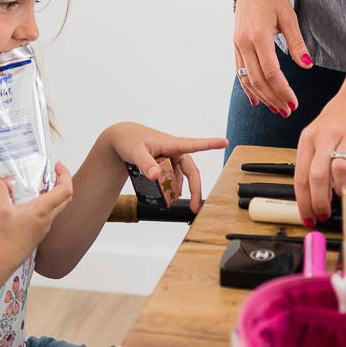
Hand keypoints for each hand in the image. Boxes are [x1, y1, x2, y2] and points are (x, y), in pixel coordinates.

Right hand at [0, 162, 73, 253]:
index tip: (57, 166)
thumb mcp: (0, 209)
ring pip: (56, 208)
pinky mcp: (37, 235)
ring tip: (37, 187)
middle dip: (62, 182)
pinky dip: (43, 206)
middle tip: (52, 174)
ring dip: (52, 195)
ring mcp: (43, 228)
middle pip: (65, 198)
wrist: (1, 262)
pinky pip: (46, 217)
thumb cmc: (4, 239)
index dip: (65, 175)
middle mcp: (47, 219)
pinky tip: (27, 206)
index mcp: (43, 210)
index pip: (66, 189)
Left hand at [105, 123, 228, 212]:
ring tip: (173, 203)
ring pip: (182, 177)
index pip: (194, 145)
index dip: (210, 144)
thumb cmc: (129, 141)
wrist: (121, 139)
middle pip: (191, 171)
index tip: (224, 141)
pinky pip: (173, 178)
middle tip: (194, 206)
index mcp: (171, 144)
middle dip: (195, 189)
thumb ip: (146, 164)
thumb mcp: (135, 152)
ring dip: (181, 190)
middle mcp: (175, 151)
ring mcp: (171, 158)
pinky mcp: (166, 164)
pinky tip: (167, 196)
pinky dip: (171, 188)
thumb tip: (155, 175)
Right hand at [233, 0, 311, 116]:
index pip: (270, 72)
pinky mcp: (235, 46)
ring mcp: (237, 45)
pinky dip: (248, 88)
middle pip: (258, 80)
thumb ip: (297, 43)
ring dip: (262, 97)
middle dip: (273, 98)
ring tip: (277, 109)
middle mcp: (244, 43)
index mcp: (258, 36)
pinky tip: (256, 100)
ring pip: (247, 79)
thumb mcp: (289, 16)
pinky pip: (240, 72)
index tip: (294, 103)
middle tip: (288, 111)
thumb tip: (307, 65)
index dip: (282, 90)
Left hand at [293, 66, 345, 224]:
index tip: (309, 217)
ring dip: (342, 191)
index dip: (304, 201)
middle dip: (320, 202)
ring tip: (344, 196)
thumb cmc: (338, 120)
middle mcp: (326, 136)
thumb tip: (313, 197)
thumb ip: (314, 162)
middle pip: (317, 176)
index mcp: (308, 138)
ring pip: (340, 170)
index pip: (301, 176)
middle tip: (325, 214)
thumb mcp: (317, 135)